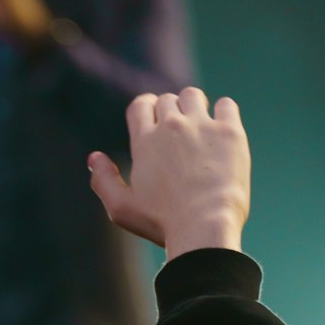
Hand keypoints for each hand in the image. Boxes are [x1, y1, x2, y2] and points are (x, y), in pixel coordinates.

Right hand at [88, 87, 250, 258]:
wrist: (204, 228)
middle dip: (170, 112)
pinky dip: (222, 112)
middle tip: (178, 133)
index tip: (154, 120)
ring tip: (198, 126)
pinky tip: (221, 130)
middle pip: (167, 100)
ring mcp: (202, 126)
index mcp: (144, 140)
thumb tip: (94, 158)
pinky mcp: (230, 132)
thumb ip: (103, 181)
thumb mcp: (121, 209)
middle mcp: (171, 126)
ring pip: (193, 96)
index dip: (146, 109)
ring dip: (193, 106)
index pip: (141, 104)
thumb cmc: (161, 224)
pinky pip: (225, 105)